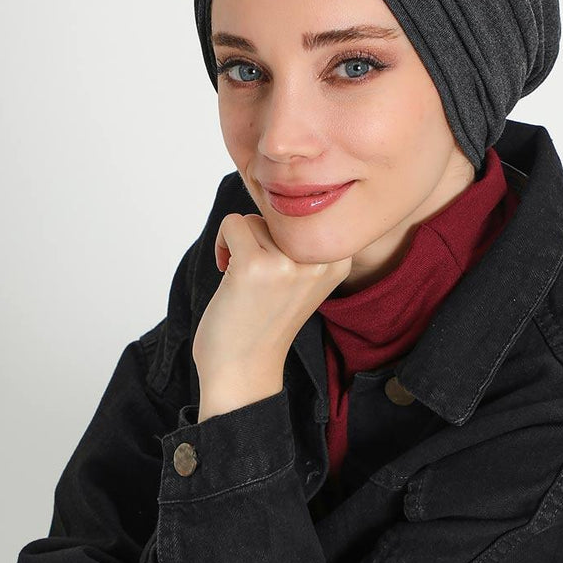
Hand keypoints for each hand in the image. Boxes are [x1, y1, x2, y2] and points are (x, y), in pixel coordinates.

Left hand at [190, 212, 352, 383]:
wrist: (244, 371)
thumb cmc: (267, 323)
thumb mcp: (304, 279)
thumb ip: (305, 244)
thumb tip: (285, 191)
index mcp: (339, 260)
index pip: (311, 213)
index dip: (286, 231)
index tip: (278, 263)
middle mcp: (319, 260)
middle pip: (284, 214)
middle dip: (263, 237)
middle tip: (259, 275)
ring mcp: (287, 262)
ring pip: (257, 218)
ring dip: (242, 242)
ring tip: (245, 278)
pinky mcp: (254, 265)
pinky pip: (232, 222)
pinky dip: (223, 242)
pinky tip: (228, 272)